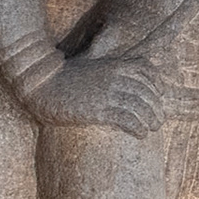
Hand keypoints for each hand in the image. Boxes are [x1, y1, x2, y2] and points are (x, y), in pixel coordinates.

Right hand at [23, 55, 162, 134]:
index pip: (148, 70)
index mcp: (115, 64)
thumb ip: (108, 72)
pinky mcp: (99, 109)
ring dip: (151, 120)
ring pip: (142, 107)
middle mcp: (115, 77)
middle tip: (157, 121)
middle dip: (156, 108)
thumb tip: (121, 83)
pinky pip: (128, 119)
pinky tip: (139, 134)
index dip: (157, 85)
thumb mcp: (91, 68)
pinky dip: (139, 128)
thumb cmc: (64, 78)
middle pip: (148, 92)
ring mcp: (108, 93)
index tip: (157, 97)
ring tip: (150, 129)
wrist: (40, 84)